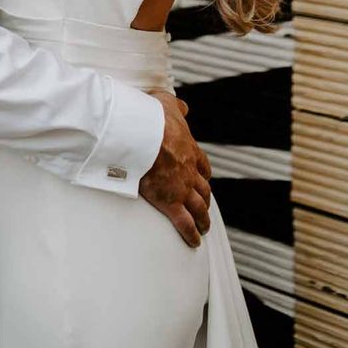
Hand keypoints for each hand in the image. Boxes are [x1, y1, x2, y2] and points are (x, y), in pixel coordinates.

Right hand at [140, 91, 211, 247]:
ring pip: (198, 208)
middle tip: (205, 207)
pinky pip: (184, 224)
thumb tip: (183, 106)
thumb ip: (176, 107)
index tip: (203, 179)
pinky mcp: (170, 203)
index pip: (202, 165)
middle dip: (205, 199)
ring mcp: (181, 189)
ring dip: (203, 219)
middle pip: (203, 190)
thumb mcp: (167, 104)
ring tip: (204, 227)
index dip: (203, 174)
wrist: (143, 135)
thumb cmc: (152, 118)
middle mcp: (190, 172)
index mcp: (189, 149)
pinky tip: (194, 242)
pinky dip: (190, 234)